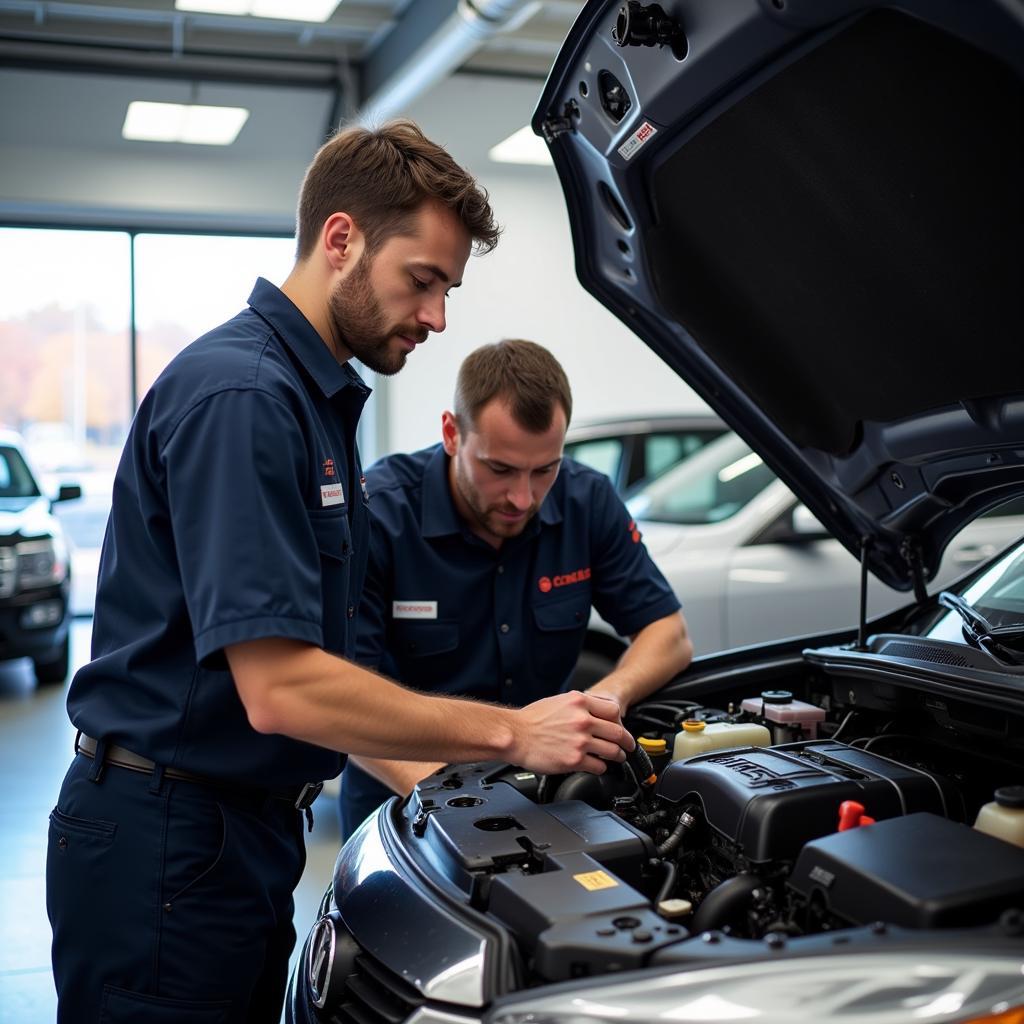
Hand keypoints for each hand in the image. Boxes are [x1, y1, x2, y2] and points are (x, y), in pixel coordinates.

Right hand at [509, 690, 633, 775]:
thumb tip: (592, 713)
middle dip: (627, 741)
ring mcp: (580, 741)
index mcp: (579, 702)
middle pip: (617, 732)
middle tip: (629, 746)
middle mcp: (583, 720)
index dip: (620, 721)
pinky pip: (598, 766)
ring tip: (617, 758)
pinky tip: (598, 766)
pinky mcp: (575, 760)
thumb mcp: (558, 701)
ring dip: (617, 756)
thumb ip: (578, 706)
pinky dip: (601, 768)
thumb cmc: (530, 720)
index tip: (621, 727)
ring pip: (612, 751)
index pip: (613, 710)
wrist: (514, 735)